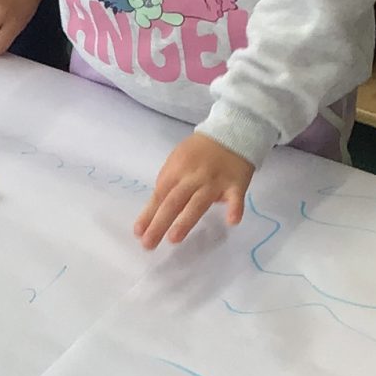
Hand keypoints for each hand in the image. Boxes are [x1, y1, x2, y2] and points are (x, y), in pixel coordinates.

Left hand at [136, 134, 252, 249]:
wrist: (231, 132)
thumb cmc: (199, 153)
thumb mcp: (177, 162)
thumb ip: (169, 184)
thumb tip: (156, 211)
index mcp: (175, 172)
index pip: (159, 196)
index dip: (148, 215)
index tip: (138, 233)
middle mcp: (192, 178)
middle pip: (174, 201)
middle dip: (159, 223)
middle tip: (148, 244)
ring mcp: (215, 181)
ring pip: (199, 202)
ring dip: (186, 220)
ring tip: (174, 238)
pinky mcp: (236, 183)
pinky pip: (236, 197)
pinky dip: (235, 208)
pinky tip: (232, 221)